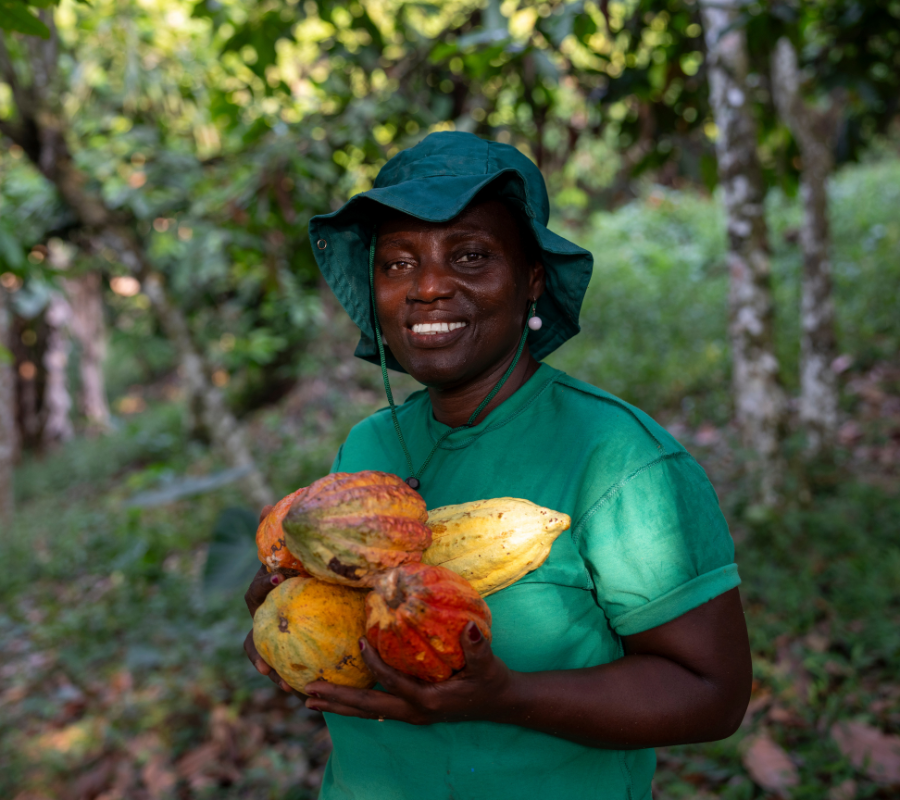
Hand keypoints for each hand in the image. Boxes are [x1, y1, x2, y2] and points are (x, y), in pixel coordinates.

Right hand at [243, 504, 297, 694]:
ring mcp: (272, 632)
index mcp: (268, 587)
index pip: (258, 587)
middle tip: (268, 656)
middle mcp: (266, 612)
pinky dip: (284, 678)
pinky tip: (298, 692)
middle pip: (255, 628)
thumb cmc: (311, 566)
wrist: (327, 583)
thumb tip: (264, 505)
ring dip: (267, 668)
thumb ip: (286, 535)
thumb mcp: (306, 553)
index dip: (265, 583)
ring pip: (261, 652)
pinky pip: (280, 666)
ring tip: (281, 683)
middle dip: (258, 644)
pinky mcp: (284, 648)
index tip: (280, 578)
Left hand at [303, 622, 514, 724]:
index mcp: (428, 700)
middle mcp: (414, 711)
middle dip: (337, 699)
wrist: (499, 702)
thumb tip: (471, 626)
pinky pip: (376, 709)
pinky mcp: (411, 710)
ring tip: (310, 700)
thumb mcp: (487, 664)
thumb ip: (478, 647)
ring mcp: (411, 714)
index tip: (359, 643)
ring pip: (368, 712)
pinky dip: (354, 704)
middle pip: (368, 708)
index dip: (375, 664)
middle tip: (307, 691)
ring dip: (339, 705)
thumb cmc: (491, 680)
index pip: (393, 683)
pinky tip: (338, 698)